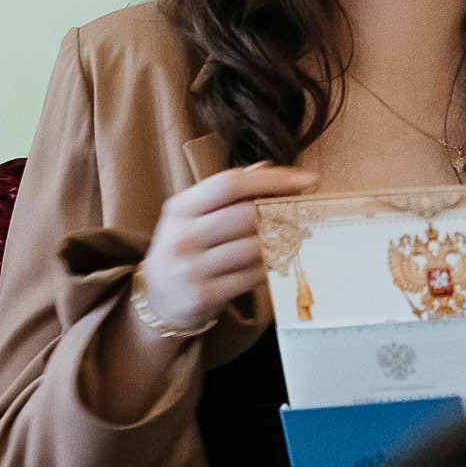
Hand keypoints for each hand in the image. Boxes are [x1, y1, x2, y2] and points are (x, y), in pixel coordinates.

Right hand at [139, 162, 317, 333]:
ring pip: (253, 247)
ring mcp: (191, 268)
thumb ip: (226, 191)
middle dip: (283, 210)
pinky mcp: (204, 295)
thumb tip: (265, 167)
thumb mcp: (192, 215)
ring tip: (296, 235)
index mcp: (180, 208)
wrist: (159, 299)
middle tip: (306, 211)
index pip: (229, 184)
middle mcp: (182, 236)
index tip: (305, 180)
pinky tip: (277, 259)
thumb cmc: (184, 248)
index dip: (271, 179)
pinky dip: (271, 265)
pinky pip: (252, 276)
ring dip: (282, 240)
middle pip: (245, 214)